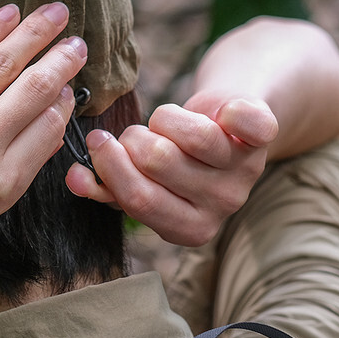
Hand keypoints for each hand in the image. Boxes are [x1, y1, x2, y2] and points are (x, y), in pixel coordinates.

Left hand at [0, 1, 85, 275]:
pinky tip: (11, 14)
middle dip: (63, 60)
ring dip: (36, 31)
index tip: (68, 87)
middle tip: (80, 42)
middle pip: (37, 89)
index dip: (63, 102)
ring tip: (58, 12)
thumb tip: (44, 124)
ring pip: (5, 61)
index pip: (49, 128)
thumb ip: (13, 169)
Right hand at [65, 97, 276, 246]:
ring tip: (167, 123)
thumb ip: (105, 184)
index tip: (98, 142)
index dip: (111, 165)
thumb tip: (75, 178)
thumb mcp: (140, 179)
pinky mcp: (263, 138)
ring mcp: (246, 173)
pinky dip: (228, 108)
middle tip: (138, 134)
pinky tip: (220, 113)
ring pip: (190, 134)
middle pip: (158, 160)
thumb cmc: (173, 154)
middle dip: (135, 138)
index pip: (139, 199)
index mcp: (188, 228)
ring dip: (166, 117)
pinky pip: (242, 119)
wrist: (225, 124)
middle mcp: (222, 206)